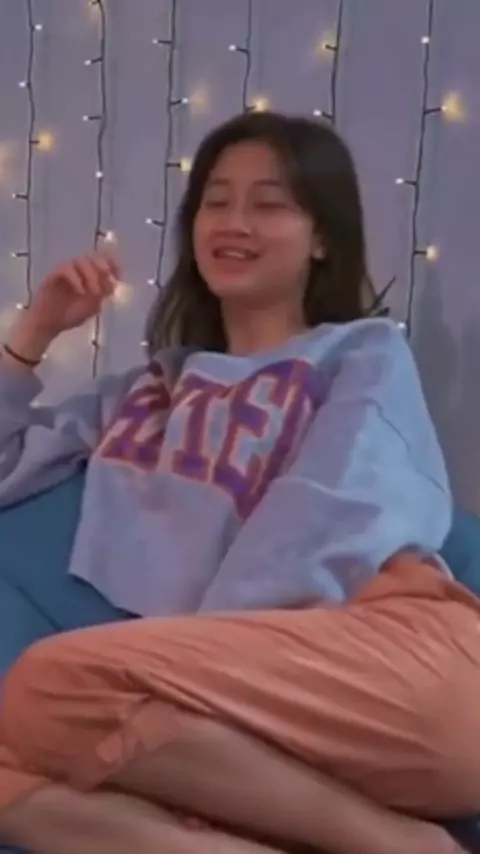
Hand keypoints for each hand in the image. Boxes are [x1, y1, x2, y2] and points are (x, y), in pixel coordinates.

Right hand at [6, 252, 120, 364]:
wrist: (50, 324)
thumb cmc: (71, 315)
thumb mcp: (93, 306)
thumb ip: (103, 293)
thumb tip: (115, 282)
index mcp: (90, 276)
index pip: (102, 262)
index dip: (112, 262)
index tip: (119, 270)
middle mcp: (79, 271)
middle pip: (92, 256)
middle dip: (102, 262)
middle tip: (107, 273)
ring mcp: (66, 271)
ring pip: (80, 261)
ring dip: (91, 274)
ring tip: (94, 291)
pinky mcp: (53, 274)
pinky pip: (66, 269)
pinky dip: (76, 278)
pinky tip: (81, 291)